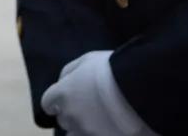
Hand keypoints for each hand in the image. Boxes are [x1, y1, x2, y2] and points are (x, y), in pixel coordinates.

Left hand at [40, 51, 155, 135]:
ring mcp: (87, 133)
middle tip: (89, 108)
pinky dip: (100, 133)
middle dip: (73, 115)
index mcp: (62, 95)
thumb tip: (63, 82)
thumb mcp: (86, 60)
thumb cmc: (112, 68)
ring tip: (100, 122)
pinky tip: (110, 128)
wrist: (139, 88)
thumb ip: (69, 73)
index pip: (48, 104)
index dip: (56, 102)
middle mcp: (70, 117)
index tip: (65, 100)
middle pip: (63, 121)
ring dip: (84, 130)